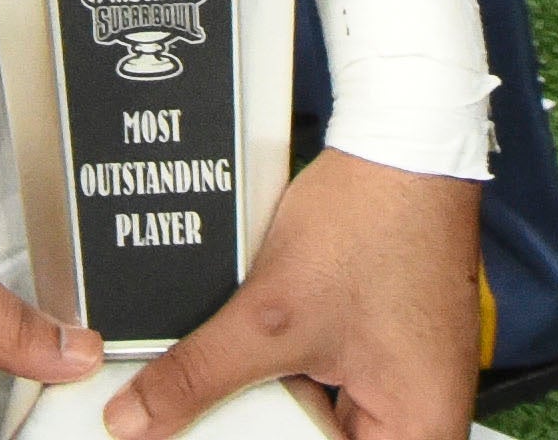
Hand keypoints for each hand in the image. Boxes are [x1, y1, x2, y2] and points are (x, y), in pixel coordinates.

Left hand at [113, 144, 475, 439]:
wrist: (396, 146)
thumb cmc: (375, 221)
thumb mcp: (272, 315)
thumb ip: (201, 374)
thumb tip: (137, 418)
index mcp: (419, 434)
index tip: (201, 434)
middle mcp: (420, 420)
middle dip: (260, 423)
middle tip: (203, 408)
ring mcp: (398, 385)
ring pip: (313, 419)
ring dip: (267, 399)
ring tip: (234, 369)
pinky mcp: (376, 352)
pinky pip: (318, 385)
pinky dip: (279, 371)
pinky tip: (251, 350)